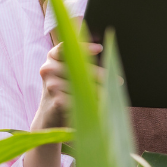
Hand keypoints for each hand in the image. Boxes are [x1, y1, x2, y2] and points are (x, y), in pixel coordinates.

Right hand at [25, 41, 102, 166]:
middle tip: (119, 81)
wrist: (48, 120)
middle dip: (101, 75)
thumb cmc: (62, 92)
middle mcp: (48, 68)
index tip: (99, 49)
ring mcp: (51, 85)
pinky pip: (81, 99)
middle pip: (80, 67)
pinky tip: (102, 107)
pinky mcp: (57, 101)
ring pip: (84, 85)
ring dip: (101, 91)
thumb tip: (105, 57)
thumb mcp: (66, 73)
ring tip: (112, 98)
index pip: (66, 47)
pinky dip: (94, 103)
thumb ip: (78, 62)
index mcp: (51, 57)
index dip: (83, 47)